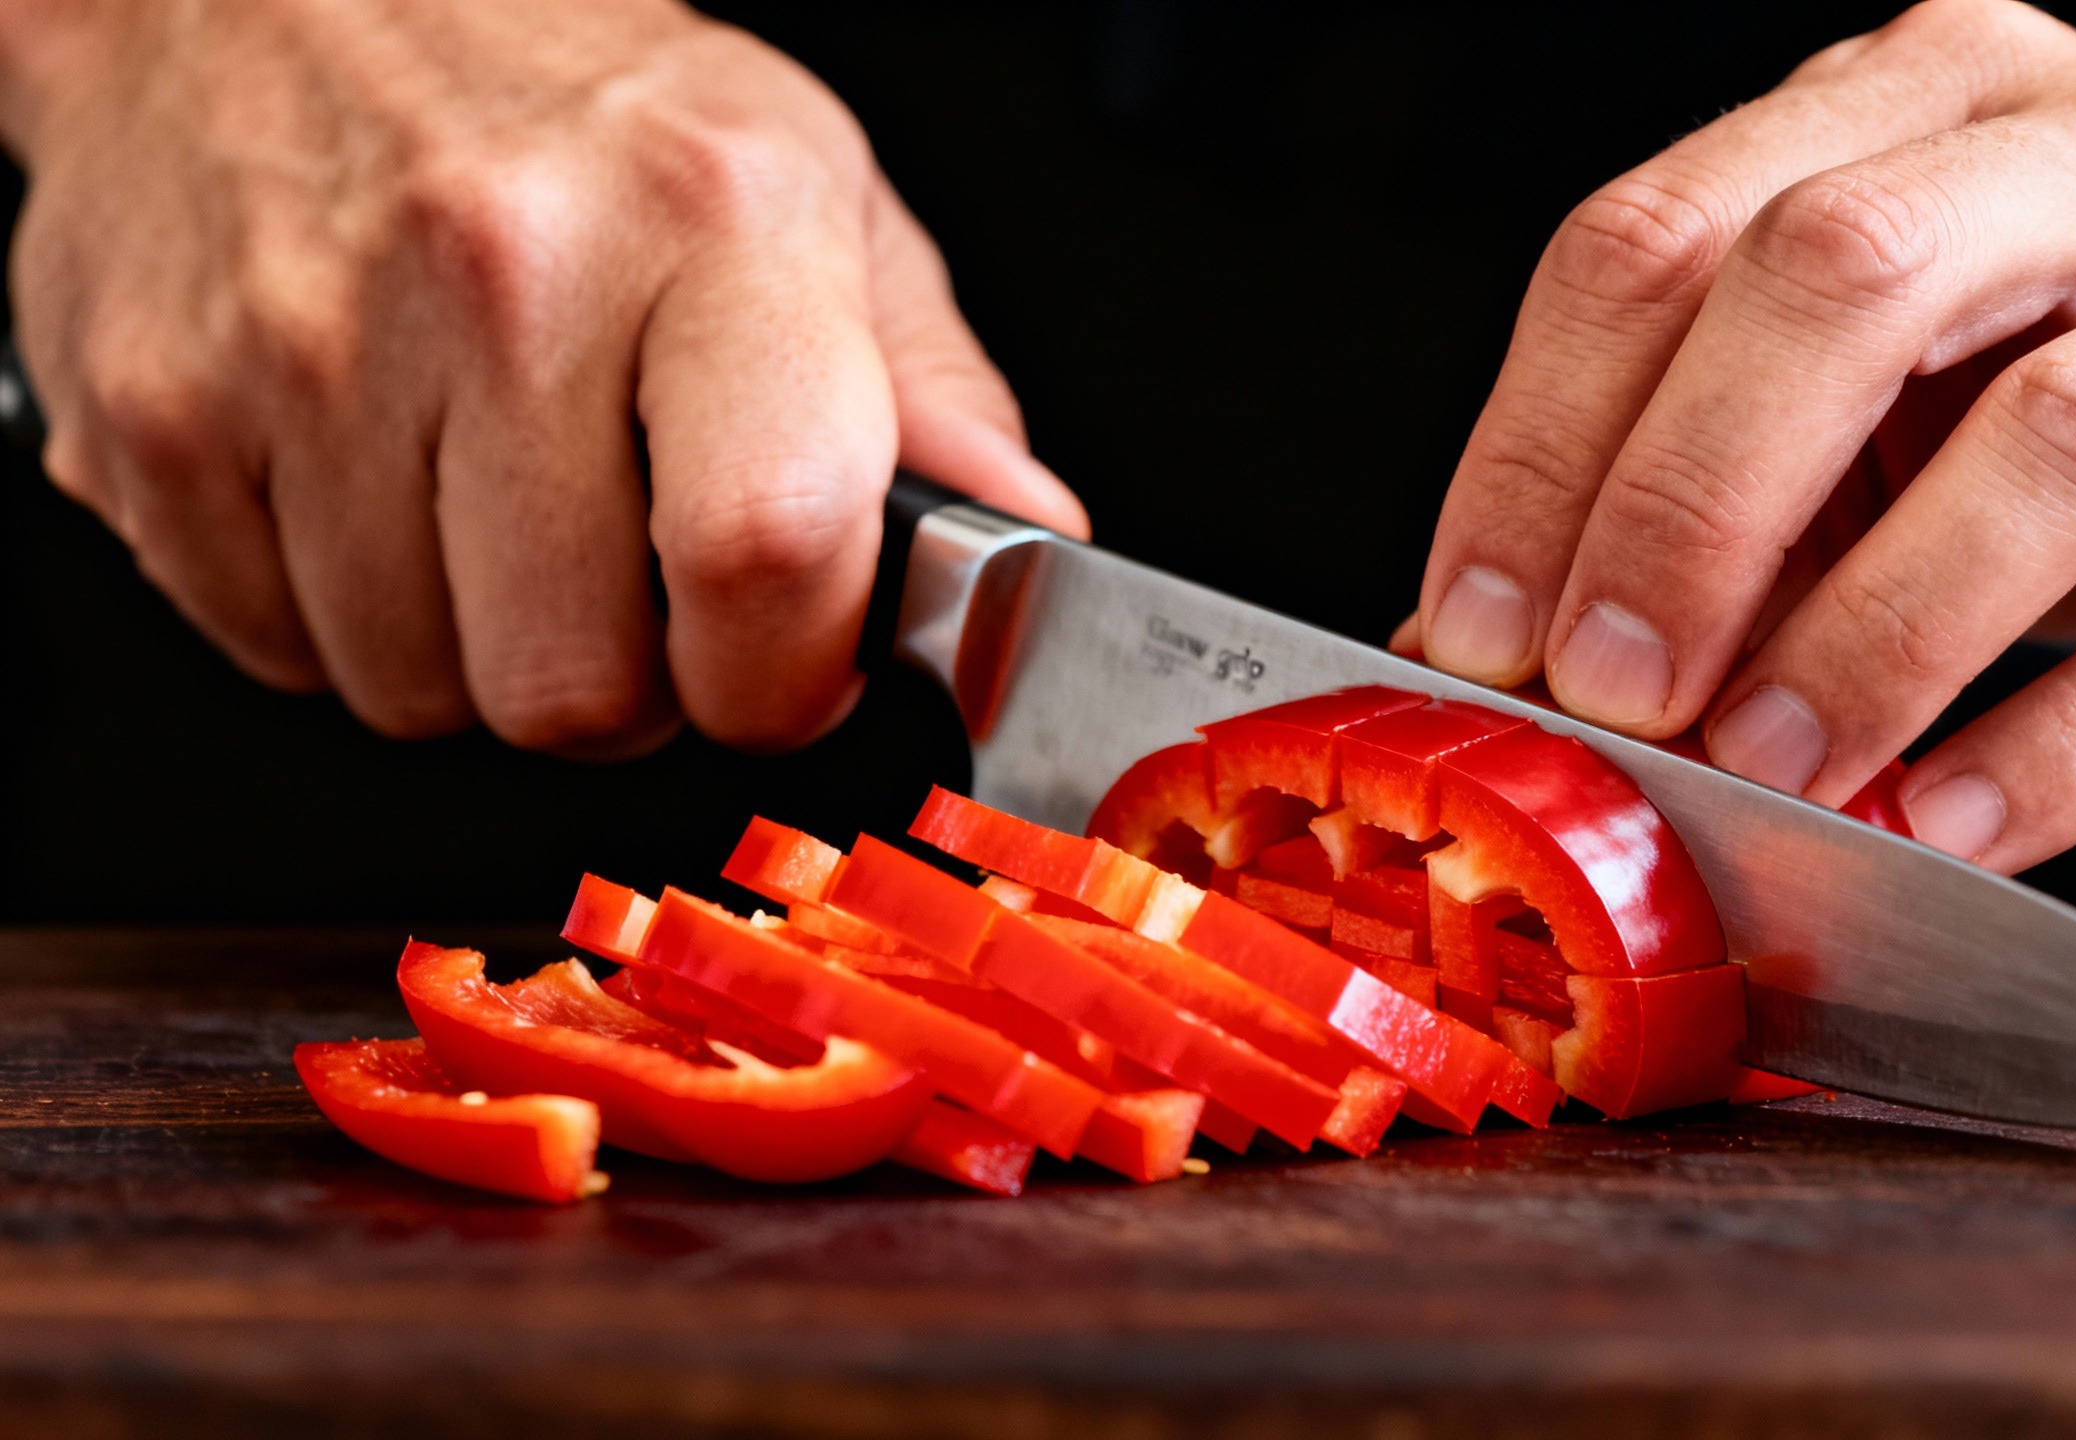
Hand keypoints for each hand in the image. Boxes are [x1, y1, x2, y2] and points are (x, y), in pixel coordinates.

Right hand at [0, 0, 1084, 755]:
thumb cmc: (579, 105)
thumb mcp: (814, 201)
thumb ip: (934, 395)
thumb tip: (1032, 539)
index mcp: (713, 223)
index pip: (768, 550)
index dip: (783, 674)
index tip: (782, 660)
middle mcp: (502, 272)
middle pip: (573, 689)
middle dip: (620, 675)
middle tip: (619, 557)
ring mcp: (304, 345)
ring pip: (418, 696)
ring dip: (474, 645)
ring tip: (486, 492)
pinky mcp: (149, 411)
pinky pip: (278, 654)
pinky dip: (337, 611)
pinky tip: (370, 479)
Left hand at [1411, 0, 2075, 870]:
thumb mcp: (1891, 373)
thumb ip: (1717, 471)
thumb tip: (1502, 658)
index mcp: (1928, 95)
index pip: (1670, 234)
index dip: (1543, 444)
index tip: (1477, 628)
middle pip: (1843, 282)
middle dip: (1690, 507)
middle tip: (1614, 695)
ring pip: (2060, 444)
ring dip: (1875, 633)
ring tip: (1774, 772)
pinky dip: (2059, 746)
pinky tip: (1944, 824)